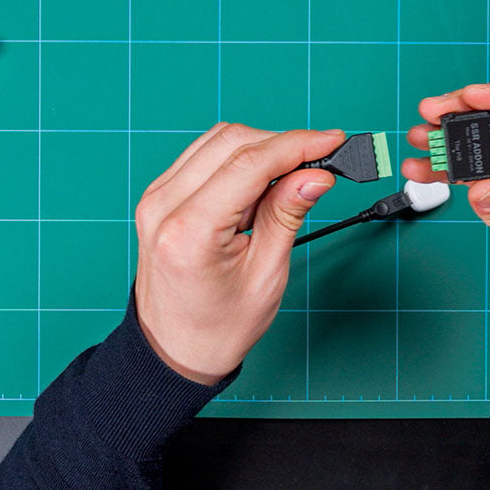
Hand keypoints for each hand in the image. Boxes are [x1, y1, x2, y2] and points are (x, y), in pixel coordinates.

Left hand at [134, 123, 344, 384]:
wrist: (172, 350)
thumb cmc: (218, 326)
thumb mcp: (265, 275)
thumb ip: (287, 214)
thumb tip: (316, 175)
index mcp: (189, 231)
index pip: (249, 164)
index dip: (297, 145)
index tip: (332, 140)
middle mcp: (165, 205)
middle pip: (232, 141)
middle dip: (282, 143)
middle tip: (319, 158)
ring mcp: (157, 196)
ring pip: (218, 139)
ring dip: (260, 147)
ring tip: (288, 177)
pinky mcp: (160, 193)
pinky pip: (204, 153)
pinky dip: (238, 157)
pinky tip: (259, 181)